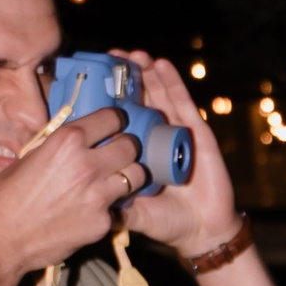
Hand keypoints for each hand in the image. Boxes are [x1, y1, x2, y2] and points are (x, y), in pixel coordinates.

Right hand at [0, 103, 146, 285]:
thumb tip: (73, 141)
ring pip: (136, 176)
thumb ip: (56, 147)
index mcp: (67, 141)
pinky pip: (118, 208)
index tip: (114, 127)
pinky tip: (93, 211)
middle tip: (117, 155)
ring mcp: (99, 195)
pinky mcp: (103, 223)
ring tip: (115, 181)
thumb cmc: (3, 198)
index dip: (115, 122)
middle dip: (126, 148)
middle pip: (130, 146)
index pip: (111, 119)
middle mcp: (88, 164)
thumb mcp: (27, 157)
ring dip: (128, 176)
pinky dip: (110, 208)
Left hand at [102, 52, 241, 257]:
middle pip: (138, 101)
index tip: (91, 81)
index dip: (107, 100)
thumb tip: (83, 198)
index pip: (119, 120)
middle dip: (125, 78)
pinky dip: (172, 82)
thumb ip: (111, 203)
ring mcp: (175, 132)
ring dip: (146, 72)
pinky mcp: (196, 132)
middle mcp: (154, 137)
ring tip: (132, 54)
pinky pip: (183, 103)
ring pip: (159, 95)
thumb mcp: (131, 212)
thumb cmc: (166, 222)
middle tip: (110, 57)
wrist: (201, 231)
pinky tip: (161, 64)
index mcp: (136, 151)